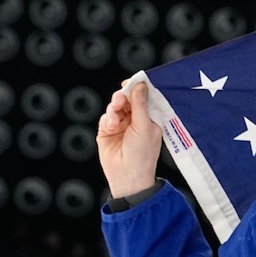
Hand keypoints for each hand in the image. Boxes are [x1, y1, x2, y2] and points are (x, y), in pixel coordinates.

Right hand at [96, 80, 162, 199]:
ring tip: (116, 118)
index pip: (144, 97)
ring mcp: (121, 124)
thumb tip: (141, 85)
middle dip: (123, 97)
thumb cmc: (142, 154)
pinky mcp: (107, 130)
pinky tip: (111, 126)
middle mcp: (135, 119)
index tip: (133, 81)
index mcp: (150, 118)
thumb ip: (140, 104)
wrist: (127, 175)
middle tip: (121, 98)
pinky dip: (107, 119)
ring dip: (114, 108)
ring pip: (115, 106)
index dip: (138, 88)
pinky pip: (105, 117)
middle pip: (127, 99)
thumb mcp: (145, 126)